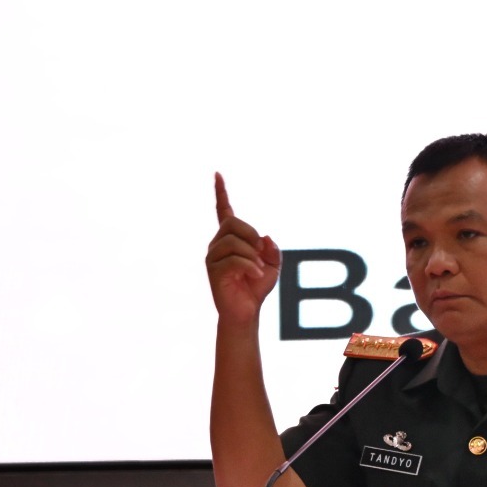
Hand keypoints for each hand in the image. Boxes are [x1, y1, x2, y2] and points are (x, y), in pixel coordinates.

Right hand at [206, 172, 281, 323]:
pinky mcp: (213, 271)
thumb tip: (264, 238)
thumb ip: (272, 249)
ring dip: (253, 256)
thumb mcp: (273, 265)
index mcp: (231, 239)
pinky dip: (251, 267)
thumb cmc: (257, 287)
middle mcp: (218, 244)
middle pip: (232, 223)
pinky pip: (234, 260)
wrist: (246, 312)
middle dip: (251, 234)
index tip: (217, 174)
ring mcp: (213, 257)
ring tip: (259, 270)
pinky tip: (256, 275)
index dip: (221, 193)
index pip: (224, 211)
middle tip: (262, 252)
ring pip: (234, 242)